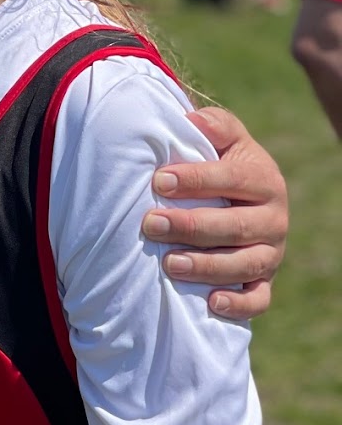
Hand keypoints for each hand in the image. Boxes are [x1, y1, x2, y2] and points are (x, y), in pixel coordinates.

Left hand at [142, 106, 286, 318]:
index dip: (197, 180)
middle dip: (192, 226)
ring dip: (207, 266)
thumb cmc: (220, 162)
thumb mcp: (224, 138)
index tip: (159, 181)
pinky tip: (211, 302)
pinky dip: (239, 304)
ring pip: (246, 265)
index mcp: (264, 180)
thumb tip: (194, 119)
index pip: (233, 179)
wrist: (238, 195)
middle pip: (236, 226)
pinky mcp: (264, 280)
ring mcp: (270, 252)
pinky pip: (259, 299)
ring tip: (169, 263)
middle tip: (151, 224)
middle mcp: (274, 218)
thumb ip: (215, 125)